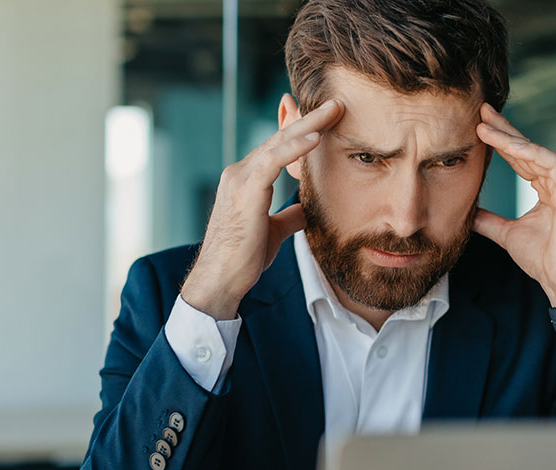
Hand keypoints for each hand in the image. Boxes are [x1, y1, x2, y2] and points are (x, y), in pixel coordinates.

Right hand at [181, 99, 344, 319]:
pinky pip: (273, 161)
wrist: (219, 280)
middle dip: (309, 119)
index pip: (277, 148)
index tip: (325, 118)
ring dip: (308, 124)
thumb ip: (286, 217)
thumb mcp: (272, 232)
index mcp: (246, 180)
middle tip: (335, 103)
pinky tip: (316, 137)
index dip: (301, 131)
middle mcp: (240, 173)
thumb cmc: (242, 259)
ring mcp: (239, 179)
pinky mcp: (245, 191)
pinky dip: (295, 147)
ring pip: (278, 143)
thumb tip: (302, 209)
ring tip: (333, 110)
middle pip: (280, 138)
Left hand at [473, 104, 555, 346]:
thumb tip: (468, 212)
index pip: (522, 158)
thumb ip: (490, 221)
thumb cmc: (546, 262)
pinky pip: (551, 163)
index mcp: (549, 189)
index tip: (478, 127)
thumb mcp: (508, 235)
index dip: (500, 142)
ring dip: (511, 137)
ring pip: (537, 152)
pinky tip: (508, 144)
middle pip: (528, 148)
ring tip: (485, 125)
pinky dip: (529, 152)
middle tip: (481, 110)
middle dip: (504, 129)